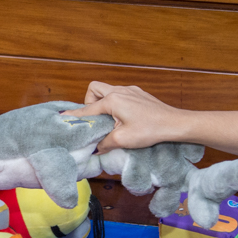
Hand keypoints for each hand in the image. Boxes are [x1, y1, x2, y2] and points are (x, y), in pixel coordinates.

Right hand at [63, 82, 189, 152]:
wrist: (174, 124)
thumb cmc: (150, 130)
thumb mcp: (123, 140)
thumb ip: (104, 143)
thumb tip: (95, 148)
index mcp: (112, 100)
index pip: (87, 109)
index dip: (75, 116)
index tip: (63, 119)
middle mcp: (119, 90)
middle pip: (94, 89)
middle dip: (89, 103)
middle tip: (95, 120)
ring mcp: (130, 90)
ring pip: (107, 90)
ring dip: (103, 103)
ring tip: (109, 120)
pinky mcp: (139, 94)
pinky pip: (120, 94)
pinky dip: (116, 104)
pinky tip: (123, 118)